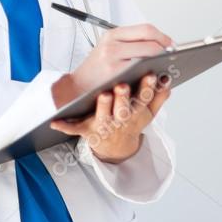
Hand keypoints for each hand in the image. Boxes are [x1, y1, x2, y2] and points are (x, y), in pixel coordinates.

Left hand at [50, 72, 171, 162]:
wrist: (113, 146)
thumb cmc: (129, 121)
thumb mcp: (147, 113)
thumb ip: (158, 97)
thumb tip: (167, 79)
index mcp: (136, 113)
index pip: (144, 99)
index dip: (148, 88)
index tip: (151, 75)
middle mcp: (120, 119)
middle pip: (123, 109)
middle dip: (124, 98)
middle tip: (123, 85)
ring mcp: (103, 125)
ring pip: (103, 116)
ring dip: (103, 107)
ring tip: (103, 94)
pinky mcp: (86, 131)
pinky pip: (73, 129)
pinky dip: (64, 126)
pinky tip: (54, 122)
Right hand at [52, 23, 173, 107]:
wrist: (77, 86)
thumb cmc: (96, 70)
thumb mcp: (109, 49)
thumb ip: (131, 44)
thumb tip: (161, 44)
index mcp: (112, 35)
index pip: (145, 29)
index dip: (162, 37)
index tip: (170, 45)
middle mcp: (112, 43)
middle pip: (149, 39)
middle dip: (165, 47)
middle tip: (171, 55)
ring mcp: (113, 58)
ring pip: (148, 53)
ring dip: (160, 60)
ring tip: (165, 64)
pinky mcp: (115, 73)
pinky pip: (142, 70)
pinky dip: (152, 72)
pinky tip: (155, 76)